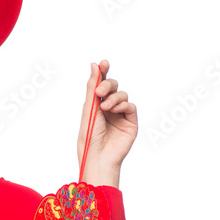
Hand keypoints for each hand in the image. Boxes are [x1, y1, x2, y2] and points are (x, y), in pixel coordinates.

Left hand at [77, 60, 138, 185]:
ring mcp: (120, 116)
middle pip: (112, 87)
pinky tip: (115, 111)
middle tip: (99, 92)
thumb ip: (91, 87)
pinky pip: (130, 107)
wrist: (97, 157)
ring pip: (122, 95)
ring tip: (105, 108)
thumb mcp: (88, 109)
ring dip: (114, 98)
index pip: (100, 84)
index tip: (103, 63)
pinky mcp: (130, 123)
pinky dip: (123, 105)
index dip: (103, 72)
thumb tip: (94, 65)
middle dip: (106, 85)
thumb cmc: (89, 137)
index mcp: (95, 106)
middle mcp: (108, 109)